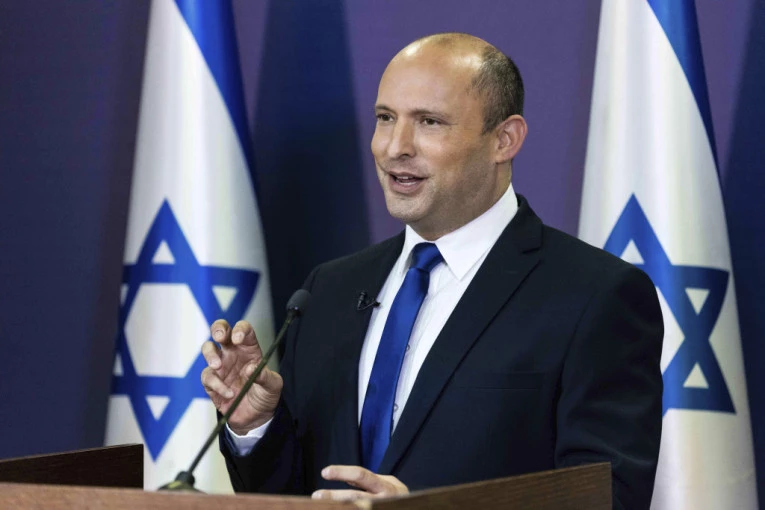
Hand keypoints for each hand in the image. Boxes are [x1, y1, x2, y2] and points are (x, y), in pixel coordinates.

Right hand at [200, 320, 282, 434]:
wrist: (256, 417)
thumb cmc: (265, 395)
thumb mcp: (273, 386)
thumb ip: (265, 377)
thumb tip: (251, 369)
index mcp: (249, 349)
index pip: (244, 330)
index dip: (240, 330)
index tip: (239, 338)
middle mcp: (233, 353)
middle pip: (221, 330)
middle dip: (218, 329)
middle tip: (220, 336)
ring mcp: (221, 366)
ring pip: (208, 349)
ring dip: (210, 354)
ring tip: (218, 366)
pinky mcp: (212, 382)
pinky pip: (207, 377)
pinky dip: (216, 384)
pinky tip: (229, 394)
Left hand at [311, 465, 408, 500]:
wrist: (416, 509)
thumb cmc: (396, 497)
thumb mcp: (385, 484)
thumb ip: (367, 481)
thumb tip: (345, 476)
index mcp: (386, 486)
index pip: (362, 475)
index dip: (342, 472)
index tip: (324, 472)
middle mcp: (384, 500)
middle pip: (356, 497)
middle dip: (335, 497)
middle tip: (316, 496)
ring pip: (357, 509)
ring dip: (338, 508)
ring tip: (320, 508)